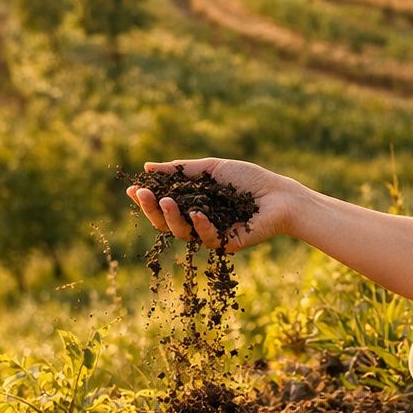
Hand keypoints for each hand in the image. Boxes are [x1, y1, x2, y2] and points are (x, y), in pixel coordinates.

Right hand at [126, 157, 301, 252]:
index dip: (146, 198)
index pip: (163, 204)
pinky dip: (200, 225)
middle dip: (150, 209)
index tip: (133, 188)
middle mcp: (198, 221)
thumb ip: (180, 170)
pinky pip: (206, 238)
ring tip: (166, 200)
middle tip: (143, 194)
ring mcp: (210, 234)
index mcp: (193, 203)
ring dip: (170, 216)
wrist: (279, 195)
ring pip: (180, 232)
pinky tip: (197, 213)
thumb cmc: (249, 179)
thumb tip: (147, 167)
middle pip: (165, 222)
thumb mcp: (211, 169)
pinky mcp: (225, 244)